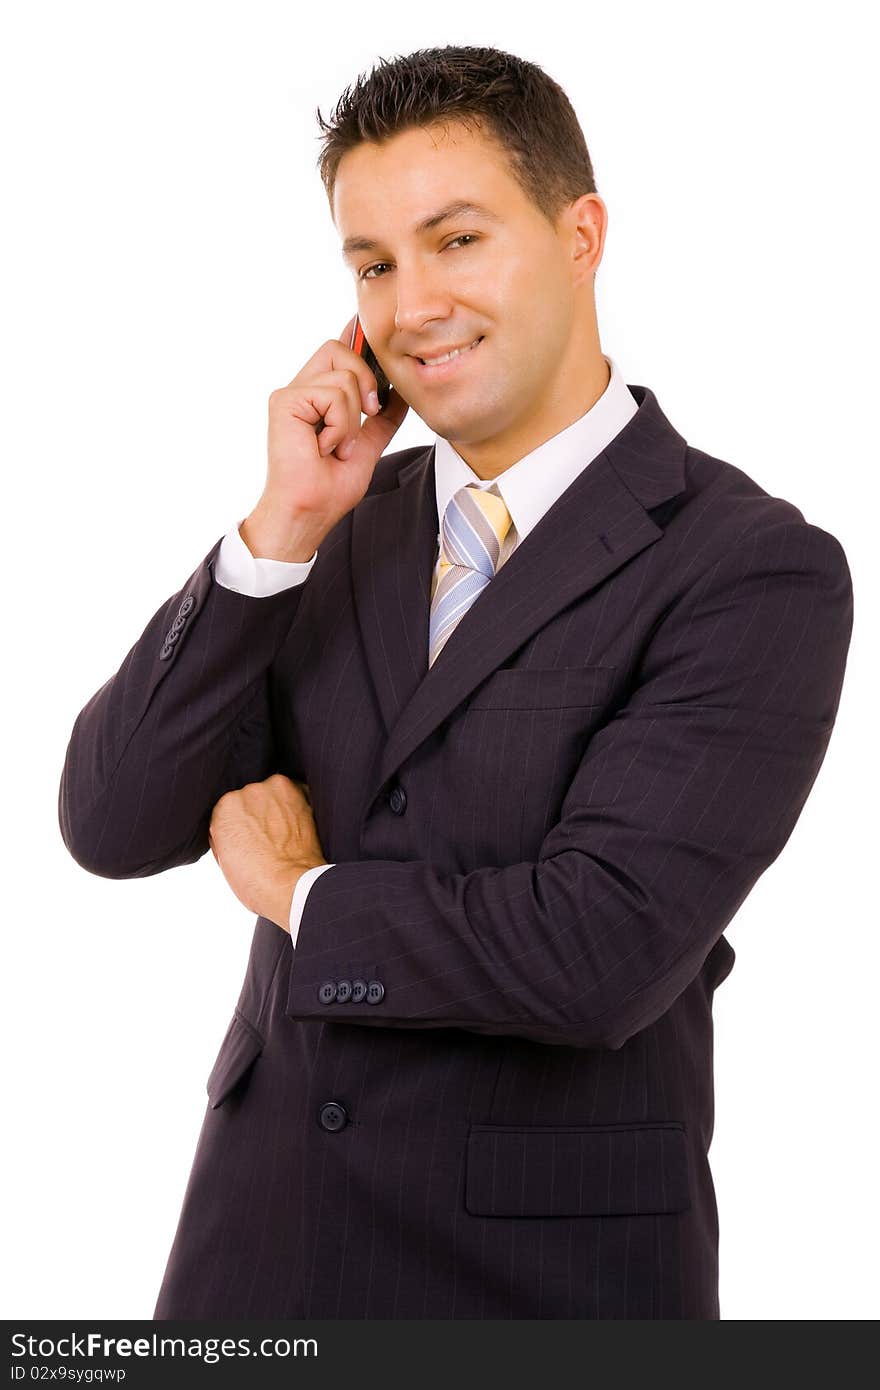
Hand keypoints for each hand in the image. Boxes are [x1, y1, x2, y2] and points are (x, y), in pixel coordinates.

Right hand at [208, 774, 326, 930]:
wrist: (291, 886)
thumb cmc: (258, 881)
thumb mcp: (225, 858)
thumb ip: (227, 832)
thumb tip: (237, 827)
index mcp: (223, 808)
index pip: (230, 810)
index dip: (241, 826)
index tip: (249, 839)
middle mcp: (246, 792)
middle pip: (252, 799)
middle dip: (258, 814)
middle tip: (267, 838)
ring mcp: (274, 789)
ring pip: (273, 794)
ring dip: (277, 808)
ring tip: (283, 834)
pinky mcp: (299, 791)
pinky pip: (297, 793)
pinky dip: (298, 805)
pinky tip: (297, 827)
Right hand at [241, 315, 409, 561]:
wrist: (310, 511)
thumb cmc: (329, 488)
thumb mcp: (368, 446)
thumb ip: (382, 419)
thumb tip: (402, 394)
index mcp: (317, 397)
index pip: (337, 353)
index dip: (354, 337)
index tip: (367, 325)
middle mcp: (302, 390)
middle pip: (339, 349)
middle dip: (365, 379)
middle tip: (369, 413)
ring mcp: (291, 394)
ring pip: (343, 376)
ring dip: (352, 419)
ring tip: (336, 447)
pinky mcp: (285, 401)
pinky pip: (333, 394)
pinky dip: (340, 425)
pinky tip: (325, 447)